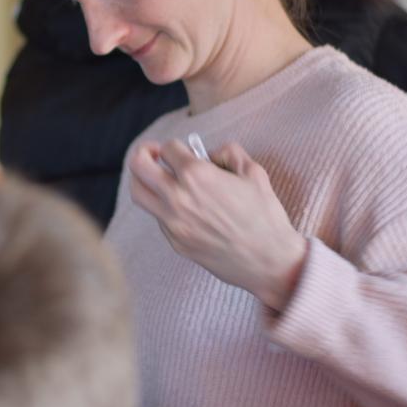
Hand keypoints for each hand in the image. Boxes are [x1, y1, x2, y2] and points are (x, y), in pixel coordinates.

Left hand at [127, 139, 306, 309]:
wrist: (268, 260)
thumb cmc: (264, 215)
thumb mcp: (254, 172)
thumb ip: (230, 153)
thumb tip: (211, 153)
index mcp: (196, 175)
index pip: (169, 149)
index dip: (177, 146)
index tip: (184, 150)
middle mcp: (177, 198)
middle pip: (138, 166)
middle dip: (144, 152)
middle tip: (153, 153)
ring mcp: (173, 222)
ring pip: (138, 193)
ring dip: (143, 180)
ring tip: (156, 177)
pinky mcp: (175, 242)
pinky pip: (157, 217)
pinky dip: (162, 206)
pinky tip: (181, 206)